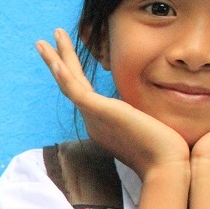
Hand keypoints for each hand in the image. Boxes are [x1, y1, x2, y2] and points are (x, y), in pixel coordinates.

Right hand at [36, 28, 189, 176]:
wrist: (167, 167)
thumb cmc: (166, 151)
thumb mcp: (150, 125)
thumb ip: (142, 114)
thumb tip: (150, 107)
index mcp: (102, 124)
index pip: (83, 93)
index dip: (72, 73)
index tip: (67, 58)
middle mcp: (93, 121)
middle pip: (69, 86)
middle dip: (57, 62)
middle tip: (43, 43)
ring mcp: (93, 117)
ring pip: (67, 84)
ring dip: (55, 60)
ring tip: (42, 41)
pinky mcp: (99, 113)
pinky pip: (75, 90)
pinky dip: (63, 74)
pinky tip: (55, 60)